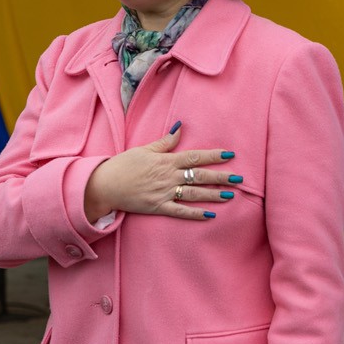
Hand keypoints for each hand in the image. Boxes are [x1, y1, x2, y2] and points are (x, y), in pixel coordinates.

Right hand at [82, 124, 239, 220]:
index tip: (229, 155)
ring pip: (193, 194)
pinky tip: (210, 215)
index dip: (212, 156)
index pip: (194, 157)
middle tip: (239, 178)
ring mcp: (164, 194)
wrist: (104, 185)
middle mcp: (168, 177)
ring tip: (231, 195)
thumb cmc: (122, 165)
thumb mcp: (143, 149)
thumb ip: (164, 142)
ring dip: (213, 195)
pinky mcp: (157, 207)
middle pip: (199, 176)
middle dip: (220, 177)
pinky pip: (180, 212)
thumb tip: (179, 128)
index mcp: (165, 161)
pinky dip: (195, 214)